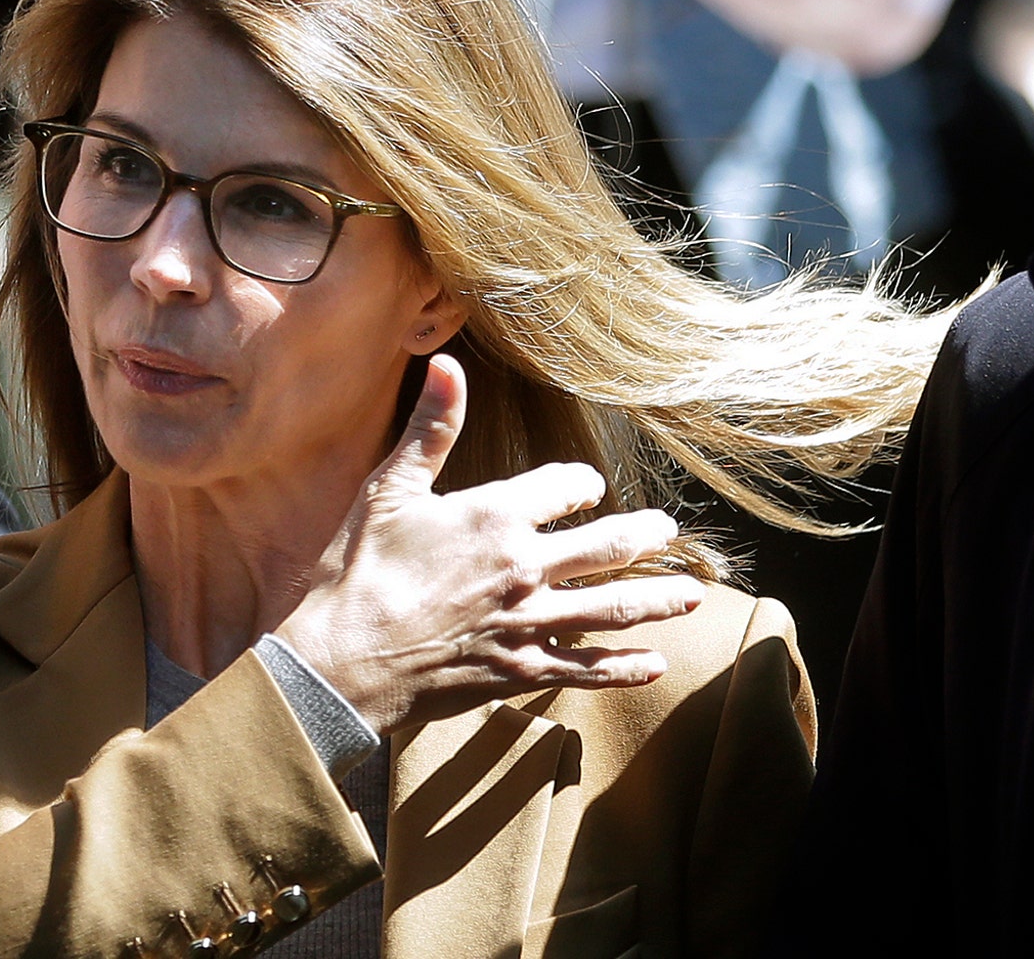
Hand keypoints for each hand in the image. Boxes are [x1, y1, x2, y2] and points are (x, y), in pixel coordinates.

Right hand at [275, 354, 703, 735]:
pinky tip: (654, 664)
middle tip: (669, 532)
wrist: (342, 662)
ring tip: (692, 593)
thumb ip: (430, 428)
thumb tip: (446, 363)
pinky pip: (589, 669)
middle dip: (645, 538)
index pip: (564, 487)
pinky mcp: (523, 670)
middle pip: (608, 548)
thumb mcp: (390, 491)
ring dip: (658, 599)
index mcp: (496, 515)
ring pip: (615, 608)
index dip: (580, 485)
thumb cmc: (358, 573)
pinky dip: (626, 668)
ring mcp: (530, 622)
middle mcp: (525, 567)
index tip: (588, 488)